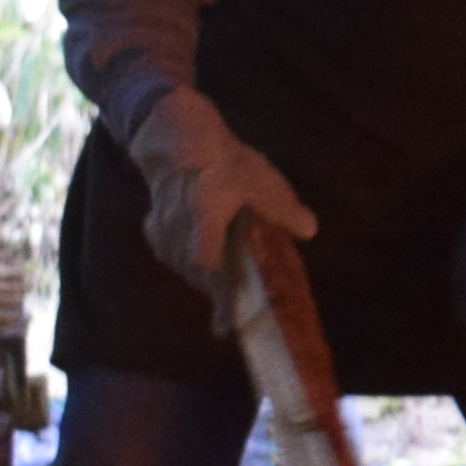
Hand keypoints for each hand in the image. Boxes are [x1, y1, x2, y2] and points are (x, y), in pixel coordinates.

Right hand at [129, 90, 315, 299]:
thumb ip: (282, 207)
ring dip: (212, 281)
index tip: (227, 329)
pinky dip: (198, 267)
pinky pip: (179, 260)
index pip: (210, 273)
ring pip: (190, 271)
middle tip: (239, 318)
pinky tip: (214, 266)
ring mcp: (162, 236)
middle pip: (202, 278)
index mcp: (203, 221)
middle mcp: (177, 235)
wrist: (174, 136)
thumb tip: (309, 230)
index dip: (222, 302)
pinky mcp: (156, 233)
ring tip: (233, 295)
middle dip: (223, 297)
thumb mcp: (259, 178)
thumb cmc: (220, 157)